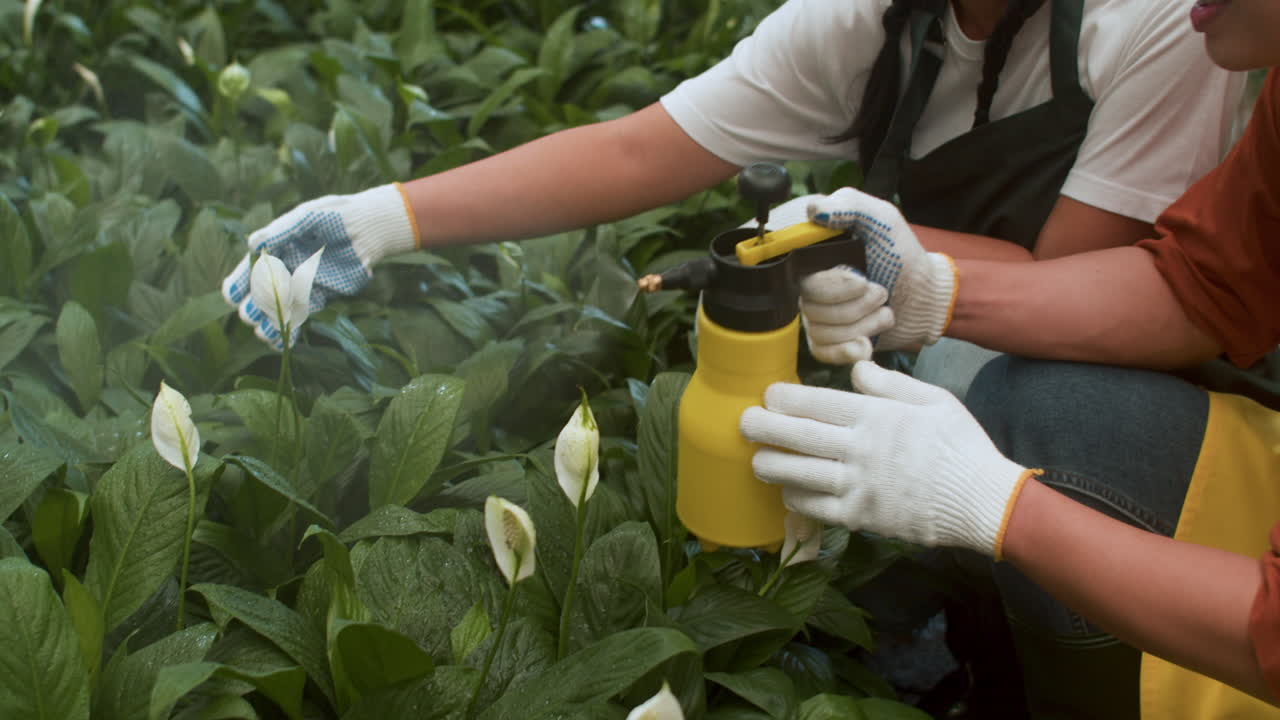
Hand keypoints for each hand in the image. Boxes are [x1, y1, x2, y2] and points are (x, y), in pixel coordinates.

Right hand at [221, 183, 417, 347]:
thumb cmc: (334, 216)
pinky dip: (288, 331)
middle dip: (252, 307)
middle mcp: (283, 269)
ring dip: (268, 323)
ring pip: (276, 310)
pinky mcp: (318, 297)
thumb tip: (252, 243)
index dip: (238, 283)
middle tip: (251, 315)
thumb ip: (281, 231)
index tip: (233, 295)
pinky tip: (279, 341)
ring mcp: (300, 285)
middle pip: (258, 295)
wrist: (366, 229)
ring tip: (264, 333)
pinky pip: (299, 317)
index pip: (248, 270)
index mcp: (274, 250)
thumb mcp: (307, 217)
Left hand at [739, 361, 1035, 557]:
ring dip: (769, 464)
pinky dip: (795, 498)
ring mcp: (858, 485)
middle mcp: (860, 448)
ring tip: (756, 459)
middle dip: (762, 427)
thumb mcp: (934, 400)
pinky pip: (814, 507)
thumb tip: (856, 368)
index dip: (783, 398)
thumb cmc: (960, 446)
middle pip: (796, 435)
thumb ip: (889, 385)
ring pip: (796, 473)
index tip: (768, 395)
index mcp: (876, 416)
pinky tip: (788, 491)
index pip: (815, 403)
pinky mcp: (860, 516)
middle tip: (743, 422)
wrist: (983, 501)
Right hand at [802, 188, 956, 354]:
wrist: (924, 299)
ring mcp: (816, 312)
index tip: (859, 277)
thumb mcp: (884, 220)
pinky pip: (821, 351)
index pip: (796, 271)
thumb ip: (850, 205)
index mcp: (816, 253)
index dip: (829, 282)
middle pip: (810, 303)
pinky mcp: (827, 340)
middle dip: (855, 302)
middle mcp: (810, 283)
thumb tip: (813, 209)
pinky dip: (849, 348)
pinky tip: (867, 342)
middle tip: (881, 291)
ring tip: (883, 310)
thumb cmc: (903, 257)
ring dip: (862, 323)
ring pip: (819, 329)